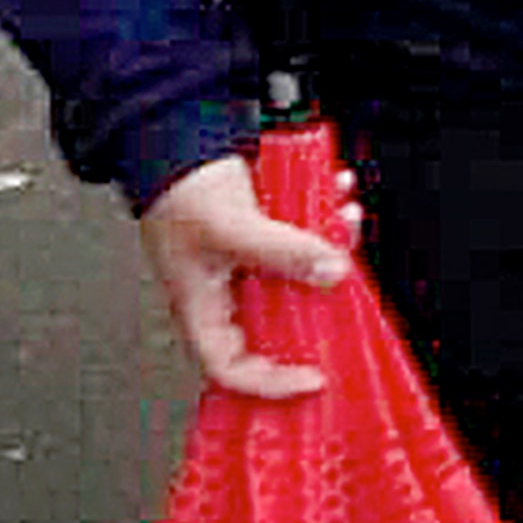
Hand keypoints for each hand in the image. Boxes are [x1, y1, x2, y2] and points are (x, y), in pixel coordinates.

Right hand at [136, 150, 355, 399]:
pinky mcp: (266, 239)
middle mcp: (227, 293)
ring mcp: (248, 267)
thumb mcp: (232, 227)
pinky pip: (304, 243)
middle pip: (280, 323)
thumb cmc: (177, 191)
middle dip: (320, 303)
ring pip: (299, 278)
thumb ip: (283, 251)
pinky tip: (336, 193)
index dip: (271, 383)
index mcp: (202, 309)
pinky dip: (325, 220)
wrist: (178, 139)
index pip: (232, 369)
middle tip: (344, 287)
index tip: (313, 377)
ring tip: (344, 221)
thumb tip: (331, 271)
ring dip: (329, 249)